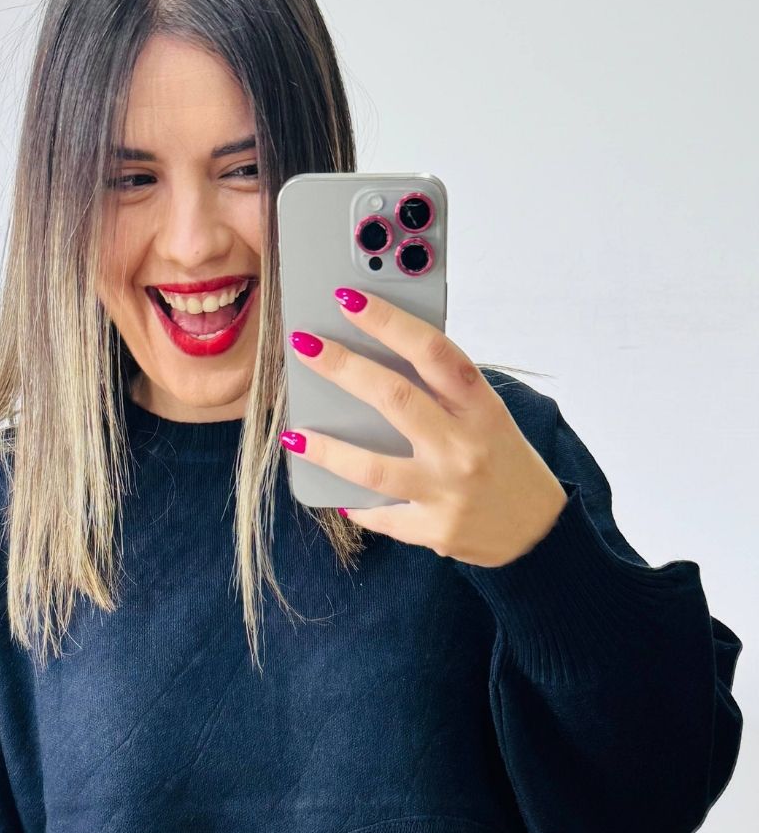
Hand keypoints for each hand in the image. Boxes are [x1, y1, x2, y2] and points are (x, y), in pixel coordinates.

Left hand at [284, 287, 568, 567]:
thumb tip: (378, 363)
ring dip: (327, 449)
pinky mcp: (434, 529)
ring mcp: (447, 490)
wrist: (537, 532)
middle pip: (394, 398)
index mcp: (481, 406)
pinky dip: (355, 503)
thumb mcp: (487, 418)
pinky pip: (380, 514)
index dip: (389, 322)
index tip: (349, 300)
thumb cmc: (505, 463)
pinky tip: (337, 492)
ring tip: (294, 436)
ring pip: (373, 466)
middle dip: (342, 367)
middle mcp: (464, 445)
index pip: (432, 351)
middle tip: (305, 345)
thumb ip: (445, 394)